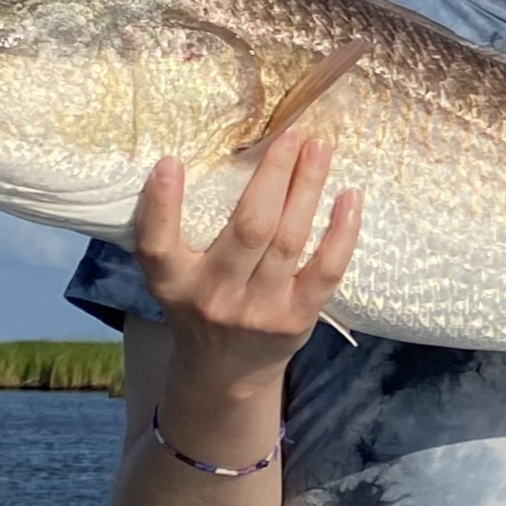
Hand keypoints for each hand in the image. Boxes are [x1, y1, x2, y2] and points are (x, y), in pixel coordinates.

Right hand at [134, 132, 361, 391]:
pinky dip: (341, 232)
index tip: (171, 162)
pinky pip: (326, 270)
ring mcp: (259, 310)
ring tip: (320, 149)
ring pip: (289, 240)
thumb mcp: (174, 275)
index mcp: (173, 282)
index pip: (156, 244)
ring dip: (308, 188)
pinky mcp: (297, 319)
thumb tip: (207, 157)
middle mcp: (214, 296)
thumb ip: (178, 229)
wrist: (227, 371)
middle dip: (273, 175)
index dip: (161, 203)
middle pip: (248, 228)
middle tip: (291, 134)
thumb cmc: (200, 302)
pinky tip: (349, 197)